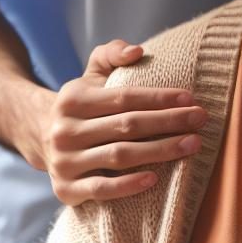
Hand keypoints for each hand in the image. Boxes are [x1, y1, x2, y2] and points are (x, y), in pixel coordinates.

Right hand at [36, 39, 207, 204]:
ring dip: (160, 151)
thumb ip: (111, 53)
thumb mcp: (91, 72)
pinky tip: (155, 178)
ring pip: (119, 156)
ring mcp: (64, 162)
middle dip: (169, 121)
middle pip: (127, 126)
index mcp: (73, 99)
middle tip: (200, 119)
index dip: (159, 97)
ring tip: (192, 144)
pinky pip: (102, 189)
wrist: (40, 136)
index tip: (191, 98)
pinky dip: (128, 186)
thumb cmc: (82, 102)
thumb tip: (137, 52)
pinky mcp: (66, 190)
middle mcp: (65, 131)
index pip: (124, 97)